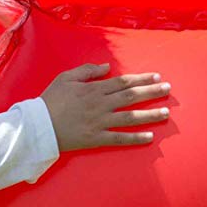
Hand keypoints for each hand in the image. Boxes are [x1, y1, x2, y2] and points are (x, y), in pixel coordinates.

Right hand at [41, 64, 173, 150]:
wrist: (38, 125)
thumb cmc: (50, 100)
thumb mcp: (66, 78)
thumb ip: (87, 71)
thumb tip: (106, 67)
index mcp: (94, 89)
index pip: (124, 82)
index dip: (141, 79)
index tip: (156, 76)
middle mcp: (101, 104)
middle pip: (131, 96)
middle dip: (152, 92)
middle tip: (168, 89)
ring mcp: (100, 122)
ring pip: (130, 117)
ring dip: (150, 115)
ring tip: (166, 113)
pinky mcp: (96, 138)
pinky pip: (119, 138)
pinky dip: (135, 138)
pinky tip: (149, 137)